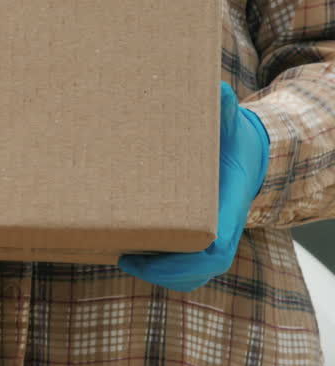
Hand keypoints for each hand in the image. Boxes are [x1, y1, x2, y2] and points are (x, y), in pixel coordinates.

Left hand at [119, 82, 269, 291]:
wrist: (243, 155)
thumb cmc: (229, 139)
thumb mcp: (228, 123)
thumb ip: (222, 110)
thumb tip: (219, 91)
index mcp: (231, 203)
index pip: (218, 240)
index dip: (194, 252)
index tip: (156, 251)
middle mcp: (225, 228)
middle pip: (203, 265)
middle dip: (166, 269)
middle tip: (125, 257)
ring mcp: (215, 240)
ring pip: (193, 273)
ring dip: (159, 274)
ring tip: (123, 257)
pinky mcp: (201, 244)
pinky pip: (187, 271)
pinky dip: (161, 272)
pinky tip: (130, 257)